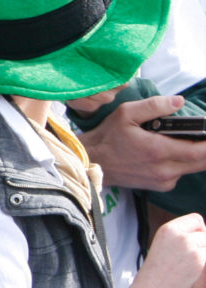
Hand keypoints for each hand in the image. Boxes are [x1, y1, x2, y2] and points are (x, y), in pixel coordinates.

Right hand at [73, 95, 205, 191]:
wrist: (92, 162)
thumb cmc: (108, 136)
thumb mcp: (126, 113)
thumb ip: (154, 106)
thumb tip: (179, 101)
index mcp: (158, 150)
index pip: (200, 151)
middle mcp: (164, 169)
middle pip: (203, 162)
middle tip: (202, 135)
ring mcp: (163, 180)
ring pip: (194, 168)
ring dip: (196, 155)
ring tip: (186, 140)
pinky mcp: (160, 186)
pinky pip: (182, 174)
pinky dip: (184, 163)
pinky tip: (171, 153)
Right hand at [131, 213, 205, 287]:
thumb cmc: (155, 278)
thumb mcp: (163, 249)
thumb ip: (181, 239)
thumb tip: (203, 236)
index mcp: (168, 229)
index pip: (196, 220)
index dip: (199, 232)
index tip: (193, 246)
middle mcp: (180, 235)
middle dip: (202, 248)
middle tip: (189, 265)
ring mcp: (191, 248)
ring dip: (204, 259)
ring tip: (190, 273)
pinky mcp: (201, 262)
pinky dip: (204, 269)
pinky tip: (194, 278)